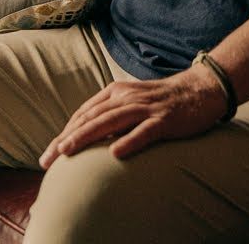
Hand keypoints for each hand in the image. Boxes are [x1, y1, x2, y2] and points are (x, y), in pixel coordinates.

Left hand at [38, 65, 227, 168]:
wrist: (201, 89)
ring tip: (68, 151)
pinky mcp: (164, 119)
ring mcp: (146, 108)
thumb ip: (111, 116)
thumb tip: (89, 138)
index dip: (64, 133)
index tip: (49, 154)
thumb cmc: (163, 101)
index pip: (83, 114)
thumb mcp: (132, 103)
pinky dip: (130, 140)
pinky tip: (116, 153)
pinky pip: (145, 131)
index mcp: (115, 93)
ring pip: (111, 122)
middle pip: (91, 118)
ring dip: (87, 136)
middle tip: (48, 159)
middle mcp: (126, 97)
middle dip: (66, 139)